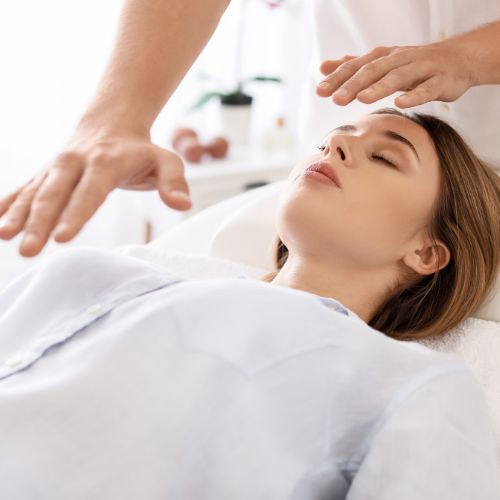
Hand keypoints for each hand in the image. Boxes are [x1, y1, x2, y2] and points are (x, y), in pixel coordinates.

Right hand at [0, 130, 191, 256]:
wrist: (111, 124)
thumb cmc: (142, 150)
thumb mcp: (166, 161)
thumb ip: (174, 182)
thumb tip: (183, 205)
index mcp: (106, 162)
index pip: (90, 192)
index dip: (76, 214)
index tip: (63, 238)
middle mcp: (75, 163)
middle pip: (55, 194)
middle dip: (40, 222)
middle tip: (28, 249)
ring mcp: (56, 167)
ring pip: (34, 192)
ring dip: (18, 214)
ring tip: (4, 236)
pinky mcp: (45, 173)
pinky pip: (23, 187)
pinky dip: (7, 202)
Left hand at [316, 40, 475, 107]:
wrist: (459, 59)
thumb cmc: (414, 64)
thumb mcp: (382, 63)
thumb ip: (353, 66)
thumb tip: (323, 66)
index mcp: (384, 57)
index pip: (357, 66)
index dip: (338, 78)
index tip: (320, 91)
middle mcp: (400, 59)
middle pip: (374, 71)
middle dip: (354, 84)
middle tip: (336, 99)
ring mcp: (422, 68)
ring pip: (398, 77)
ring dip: (379, 87)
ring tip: (362, 99)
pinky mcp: (441, 80)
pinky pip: (427, 88)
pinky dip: (414, 95)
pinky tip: (401, 103)